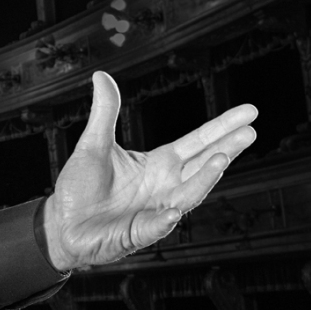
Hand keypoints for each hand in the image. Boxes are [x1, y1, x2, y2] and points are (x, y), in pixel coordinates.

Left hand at [43, 71, 256, 270]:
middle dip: (226, 149)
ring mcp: (155, 211)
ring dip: (205, 179)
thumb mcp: (93, 144)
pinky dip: (164, 220)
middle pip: (203, 165)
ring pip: (188, 195)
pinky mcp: (137, 234)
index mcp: (158, 164)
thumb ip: (104, 113)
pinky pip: (155, 227)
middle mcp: (165, 187)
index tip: (250, 112)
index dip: (222, 127)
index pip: (197, 143)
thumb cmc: (80, 186)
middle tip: (249, 132)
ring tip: (221, 159)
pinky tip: (172, 211)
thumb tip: (102, 75)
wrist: (60, 223)